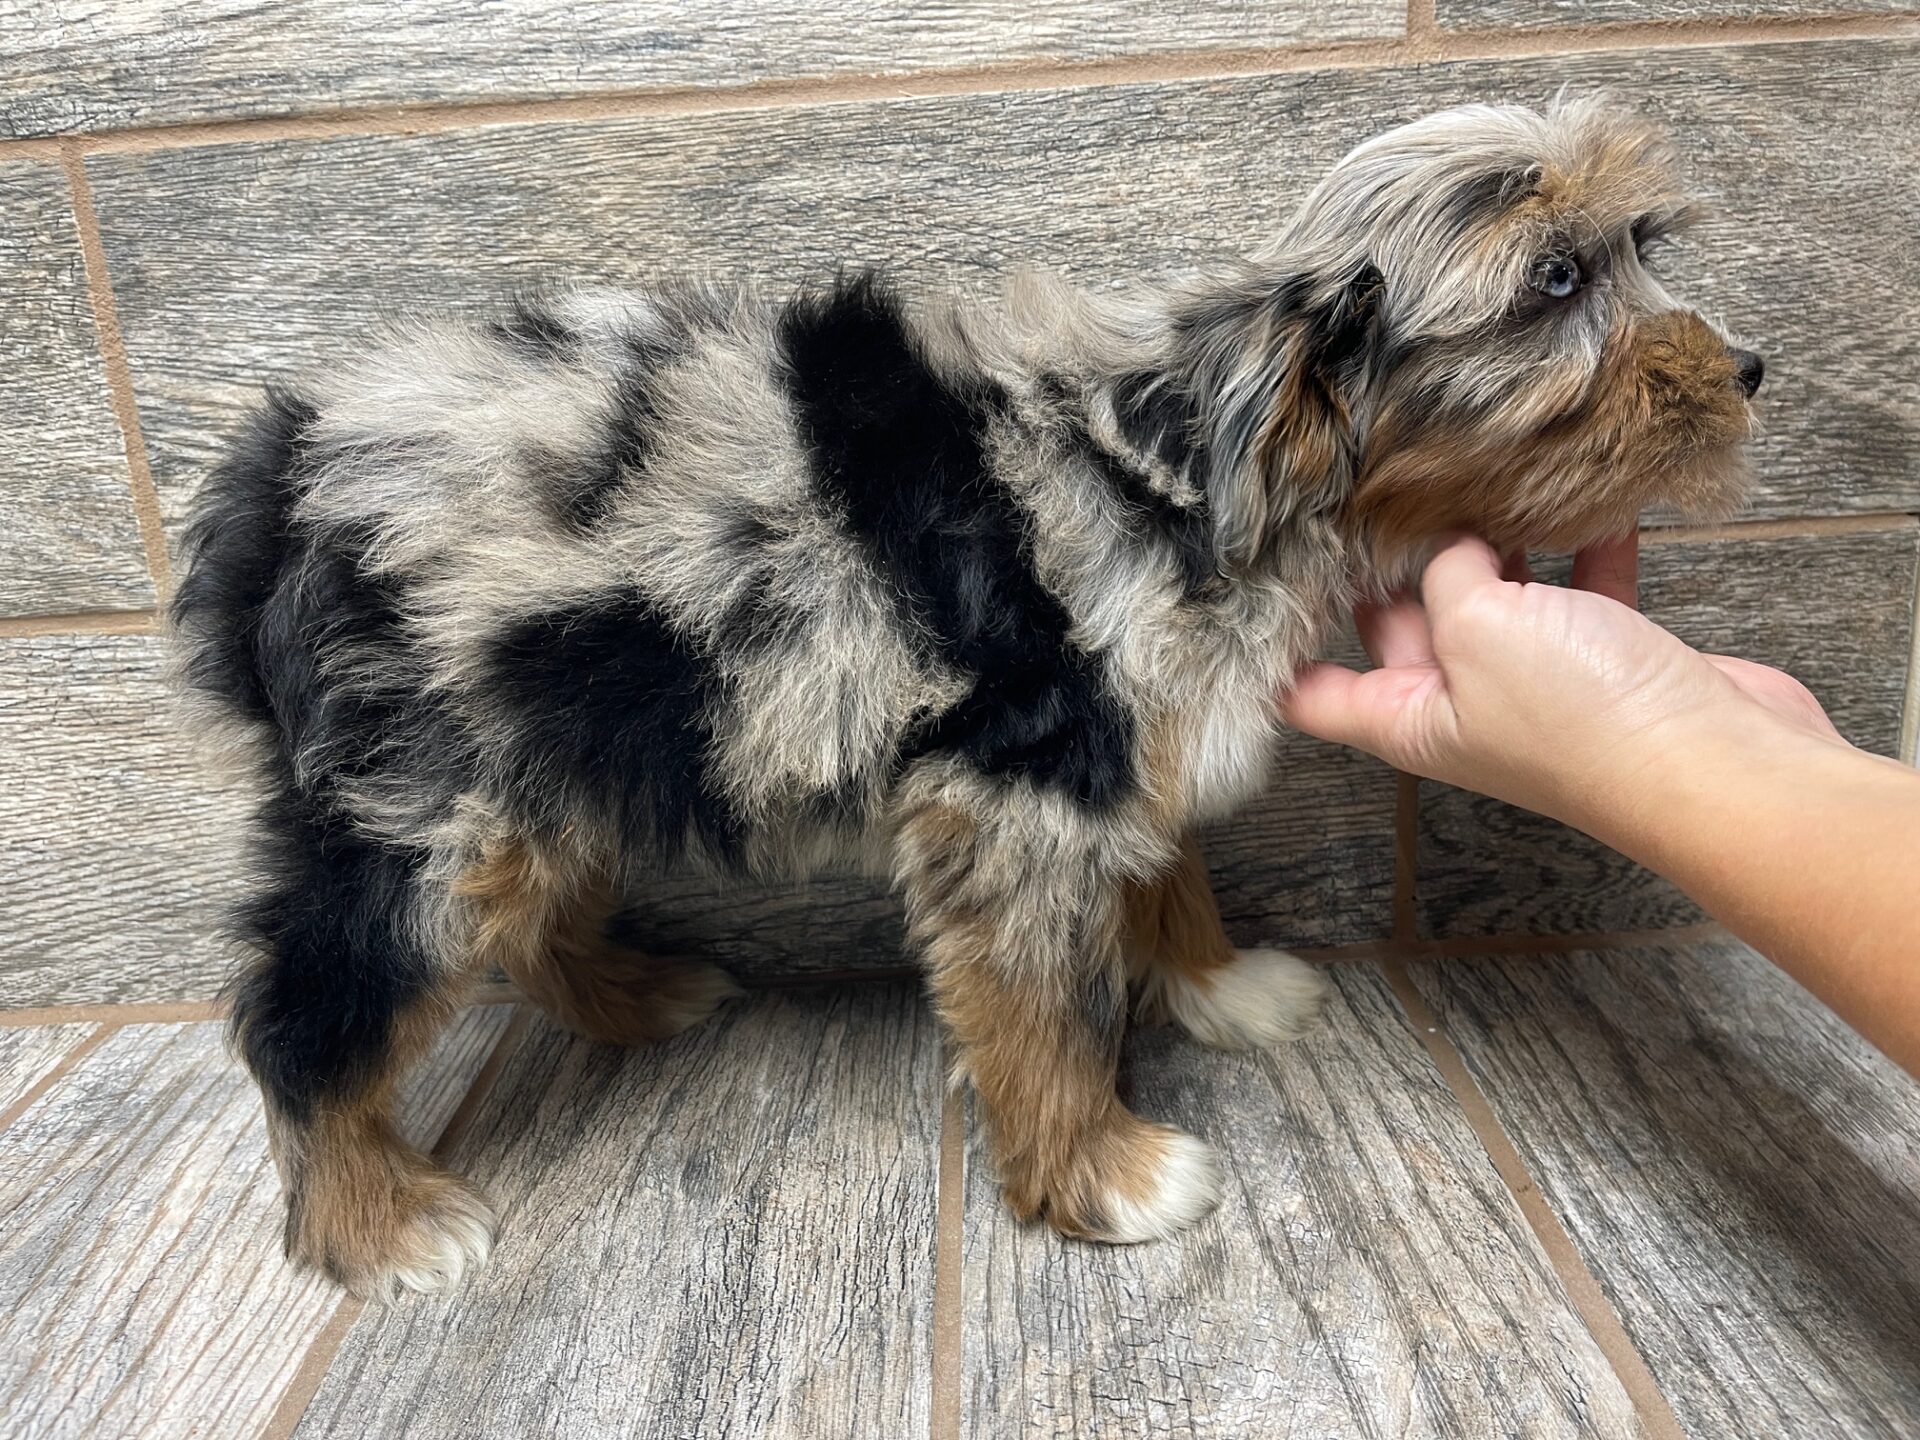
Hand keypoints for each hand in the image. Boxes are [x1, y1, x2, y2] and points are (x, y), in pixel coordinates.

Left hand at [1280, 532, 1843, 837]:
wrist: (1716, 766)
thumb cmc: (1580, 717)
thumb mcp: (1477, 629)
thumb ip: (1446, 576)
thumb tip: (1446, 543)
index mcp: (1408, 717)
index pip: (1315, 692)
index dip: (1280, 646)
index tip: (1258, 579)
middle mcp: (1464, 704)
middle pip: (1403, 624)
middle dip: (1392, 560)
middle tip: (1375, 479)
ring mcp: (1538, 683)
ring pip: (1497, 599)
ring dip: (1493, 541)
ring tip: (1478, 470)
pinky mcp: (1611, 659)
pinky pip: (1583, 591)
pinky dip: (1586, 547)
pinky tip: (1593, 495)